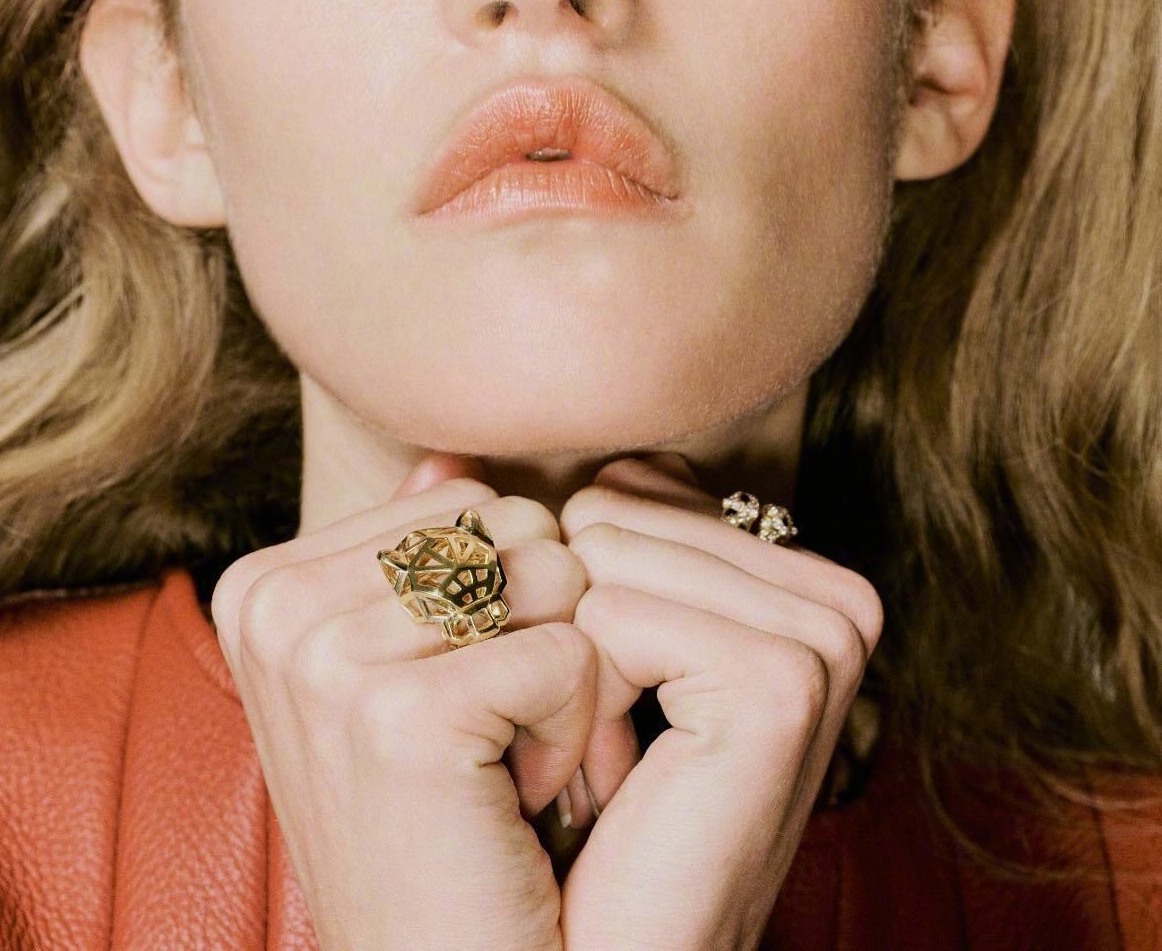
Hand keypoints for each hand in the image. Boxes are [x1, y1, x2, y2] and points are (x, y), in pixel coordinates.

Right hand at [209, 453, 598, 950]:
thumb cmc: (434, 823)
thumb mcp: (405, 672)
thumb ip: (417, 554)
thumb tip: (450, 456)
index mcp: (264, 586)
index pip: (462, 499)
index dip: (497, 598)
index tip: (452, 702)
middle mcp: (276, 609)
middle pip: (507, 527)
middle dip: (536, 629)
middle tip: (485, 738)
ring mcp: (324, 662)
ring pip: (548, 581)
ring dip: (561, 681)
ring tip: (497, 765)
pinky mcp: (398, 719)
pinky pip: (568, 657)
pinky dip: (573, 734)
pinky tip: (514, 802)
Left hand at [555, 452, 883, 950]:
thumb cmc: (567, 818)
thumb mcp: (565, 655)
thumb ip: (535, 546)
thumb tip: (442, 456)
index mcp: (798, 578)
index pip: (631, 483)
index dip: (571, 582)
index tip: (596, 695)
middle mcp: (832, 598)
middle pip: (618, 506)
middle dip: (566, 618)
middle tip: (590, 740)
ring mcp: (820, 640)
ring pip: (610, 549)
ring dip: (565, 660)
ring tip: (595, 763)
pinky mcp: (782, 687)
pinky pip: (614, 617)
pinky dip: (578, 696)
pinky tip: (607, 782)